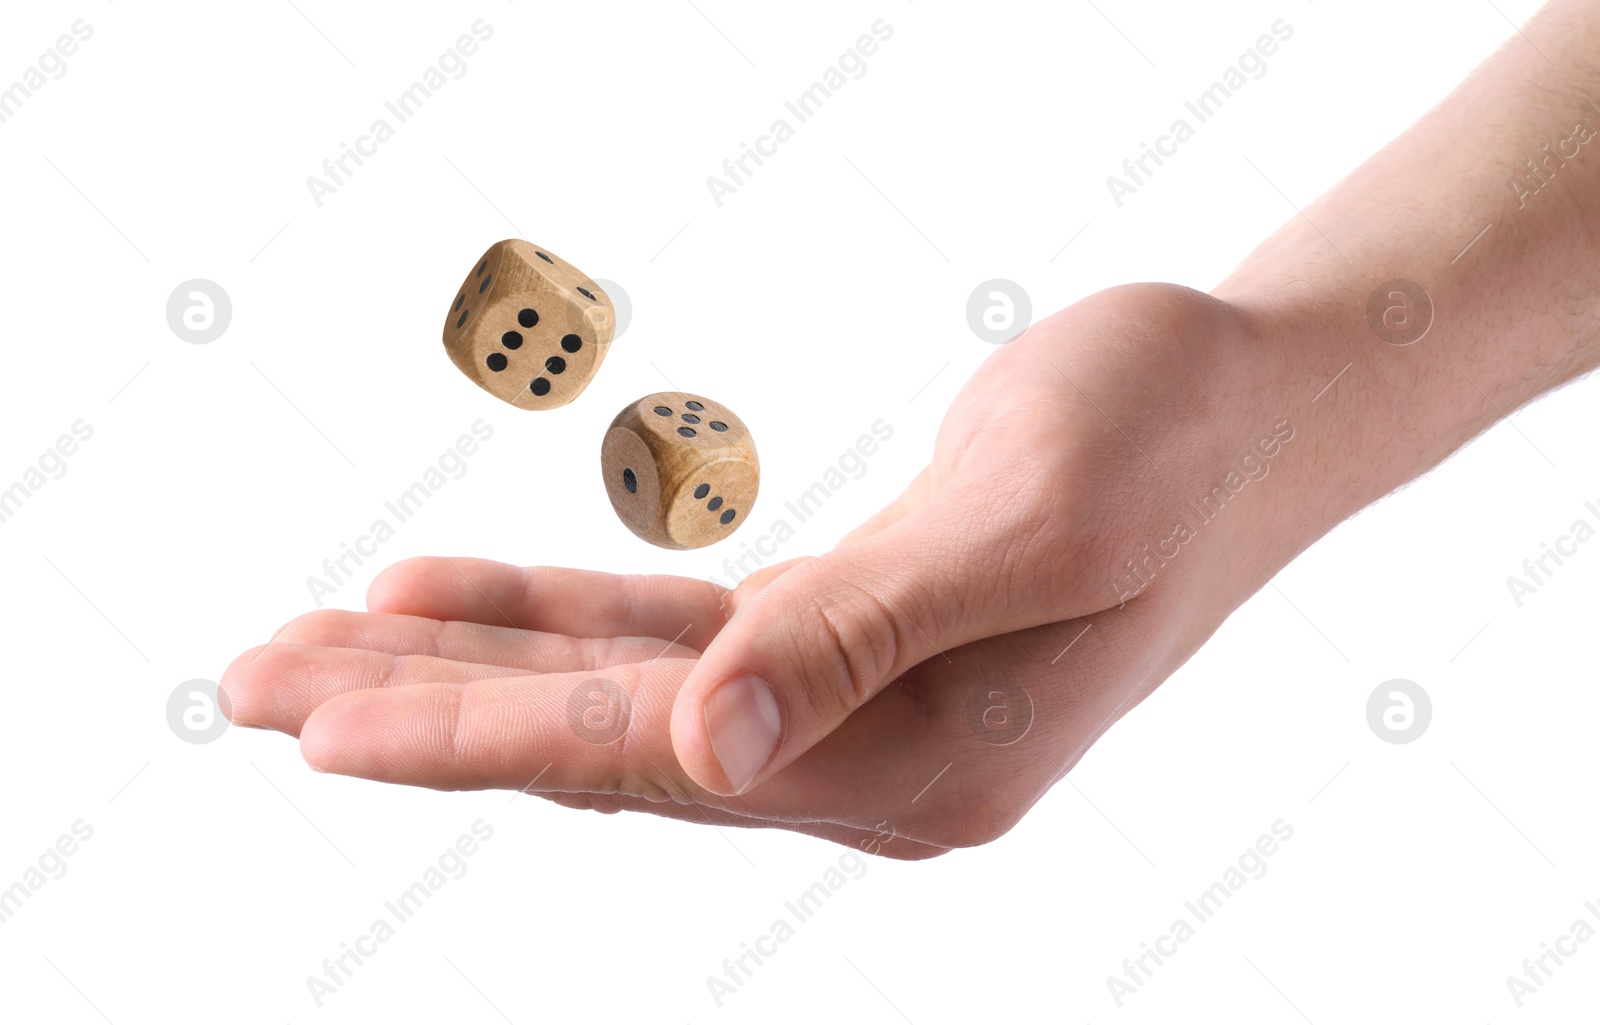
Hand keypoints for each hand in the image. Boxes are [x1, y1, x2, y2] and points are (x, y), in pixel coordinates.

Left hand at [221, 282, 1301, 856]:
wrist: (1253, 407)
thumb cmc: (1167, 440)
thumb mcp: (1031, 522)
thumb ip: (863, 638)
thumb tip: (708, 750)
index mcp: (919, 762)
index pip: (654, 757)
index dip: (483, 731)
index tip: (322, 718)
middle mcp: (870, 760)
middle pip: (605, 742)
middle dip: (428, 709)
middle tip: (256, 685)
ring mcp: (852, 706)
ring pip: (618, 693)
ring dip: (467, 667)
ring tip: (311, 651)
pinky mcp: (841, 636)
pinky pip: (670, 638)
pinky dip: (557, 616)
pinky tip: (450, 592)